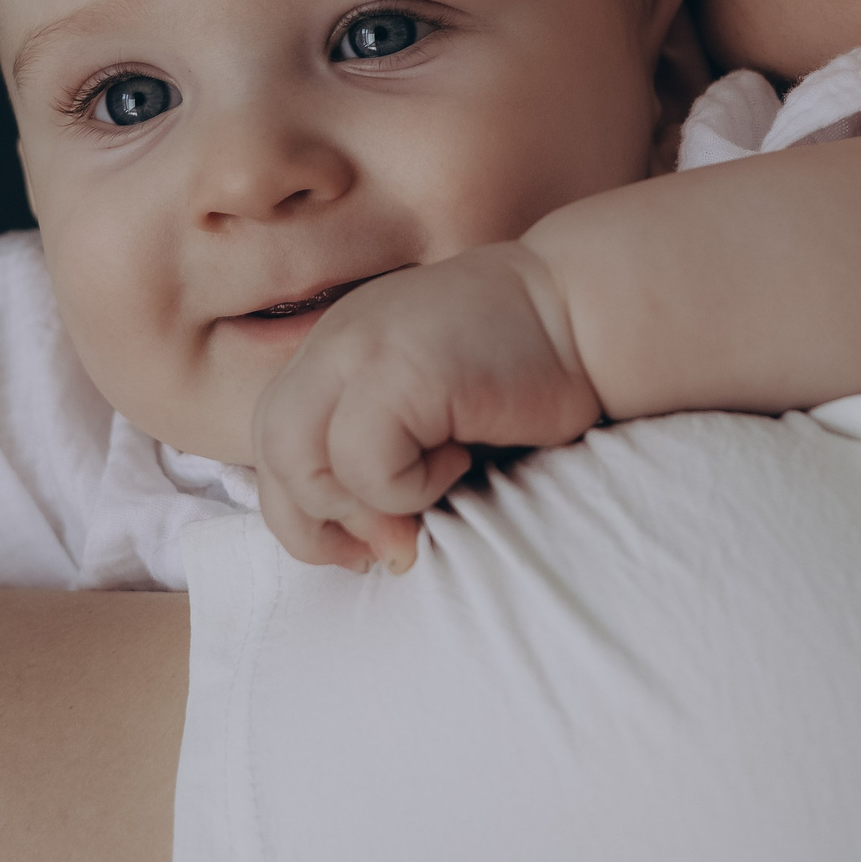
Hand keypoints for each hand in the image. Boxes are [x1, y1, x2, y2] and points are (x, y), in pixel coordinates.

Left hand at [252, 242, 601, 572]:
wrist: (589, 309)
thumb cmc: (525, 373)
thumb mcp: (432, 414)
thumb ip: (383, 460)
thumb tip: (375, 552)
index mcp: (337, 348)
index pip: (273, 437)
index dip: (303, 506)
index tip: (363, 543)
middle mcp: (338, 341)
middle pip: (271, 446)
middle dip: (316, 518)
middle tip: (388, 544)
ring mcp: (362, 348)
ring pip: (298, 456)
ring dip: (361, 504)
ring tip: (430, 492)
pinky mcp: (401, 370)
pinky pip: (364, 462)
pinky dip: (408, 486)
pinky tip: (461, 458)